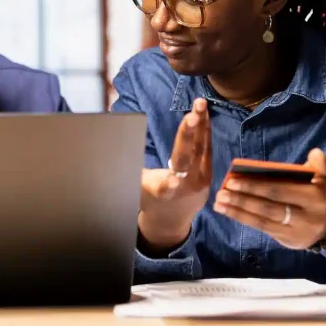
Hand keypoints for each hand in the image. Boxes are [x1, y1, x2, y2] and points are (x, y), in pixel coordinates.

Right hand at [138, 98, 210, 250]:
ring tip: (201, 104)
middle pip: (194, 152)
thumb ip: (134, 164)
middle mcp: (188, 184)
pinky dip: (205, 133)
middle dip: (196, 126)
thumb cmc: (148, 197)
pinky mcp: (208, 177)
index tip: (188, 126)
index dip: (184, 144)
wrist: (169, 221)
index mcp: (167, 188)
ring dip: (203, 124)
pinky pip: (207, 151)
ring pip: (204, 148)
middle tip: (198, 104)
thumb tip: (117, 141)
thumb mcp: (139, 182)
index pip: (177, 165)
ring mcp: (202, 181)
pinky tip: (204, 117)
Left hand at [213, 148, 325, 249]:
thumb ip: (320, 165)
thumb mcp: (325, 177)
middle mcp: (306, 216)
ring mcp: (296, 230)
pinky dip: (243, 218)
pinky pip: (262, 228)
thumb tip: (314, 153)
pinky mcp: (287, 240)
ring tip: (219, 202)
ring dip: (238, 211)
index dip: (255, 186)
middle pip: (268, 207)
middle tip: (222, 191)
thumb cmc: (319, 194)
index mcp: (315, 197)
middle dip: (242, 199)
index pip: (279, 191)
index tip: (234, 179)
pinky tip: (228, 211)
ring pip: (262, 220)